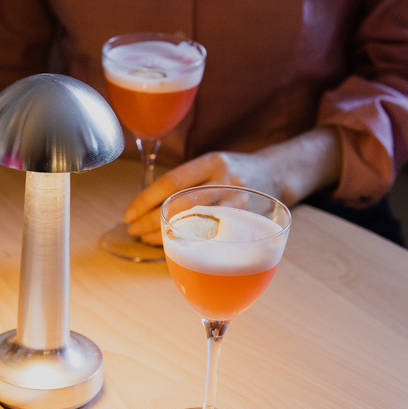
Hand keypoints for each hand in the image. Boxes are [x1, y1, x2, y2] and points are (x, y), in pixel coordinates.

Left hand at [121, 127, 341, 244]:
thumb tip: (147, 205)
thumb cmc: (234, 174)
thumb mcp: (213, 165)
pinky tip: (173, 246)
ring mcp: (240, 205)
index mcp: (214, 163)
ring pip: (197, 225)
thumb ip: (188, 181)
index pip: (173, 181)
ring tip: (145, 239)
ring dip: (167, 235)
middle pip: (182, 205)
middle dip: (152, 220)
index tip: (129, 213)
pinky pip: (214, 239)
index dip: (147, 199)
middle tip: (133, 230)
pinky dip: (189, 244)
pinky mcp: (249, 225)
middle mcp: (228, 182)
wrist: (278, 175)